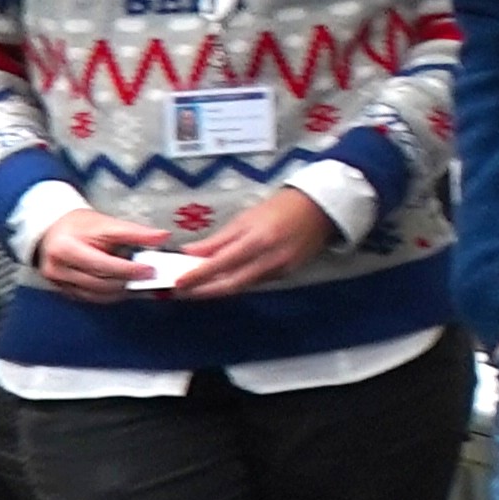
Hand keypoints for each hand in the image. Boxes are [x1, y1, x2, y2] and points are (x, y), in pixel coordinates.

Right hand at [37, 209, 171, 302]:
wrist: (54, 231)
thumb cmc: (81, 225)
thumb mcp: (107, 223)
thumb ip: (134, 232)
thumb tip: (163, 237)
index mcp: (65, 248)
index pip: (102, 263)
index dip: (127, 268)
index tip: (149, 269)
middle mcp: (57, 268)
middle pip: (99, 281)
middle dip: (126, 280)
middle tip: (148, 276)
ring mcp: (58, 283)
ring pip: (96, 294)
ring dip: (119, 290)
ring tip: (136, 281)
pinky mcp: (62, 291)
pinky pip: (90, 298)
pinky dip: (108, 294)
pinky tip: (121, 286)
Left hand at [175, 188, 334, 298]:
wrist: (319, 209)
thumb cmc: (279, 207)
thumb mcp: (246, 218)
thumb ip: (219, 239)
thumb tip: (190, 252)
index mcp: (257, 239)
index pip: (222, 263)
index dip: (199, 275)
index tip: (179, 283)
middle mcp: (269, 259)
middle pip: (231, 284)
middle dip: (204, 290)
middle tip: (182, 292)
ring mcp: (279, 270)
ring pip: (242, 286)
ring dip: (217, 288)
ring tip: (195, 286)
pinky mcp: (286, 276)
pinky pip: (255, 282)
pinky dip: (237, 282)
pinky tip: (223, 280)